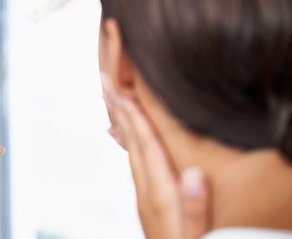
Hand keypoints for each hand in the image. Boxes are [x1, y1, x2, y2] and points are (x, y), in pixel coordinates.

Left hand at [102, 76, 210, 238]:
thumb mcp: (199, 238)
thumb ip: (196, 210)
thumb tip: (194, 176)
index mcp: (160, 193)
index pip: (145, 144)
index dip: (131, 114)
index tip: (118, 88)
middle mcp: (147, 190)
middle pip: (130, 141)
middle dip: (118, 109)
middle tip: (105, 81)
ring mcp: (145, 196)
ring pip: (130, 150)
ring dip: (121, 122)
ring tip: (114, 100)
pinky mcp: (148, 203)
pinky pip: (136, 163)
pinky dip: (129, 143)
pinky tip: (125, 137)